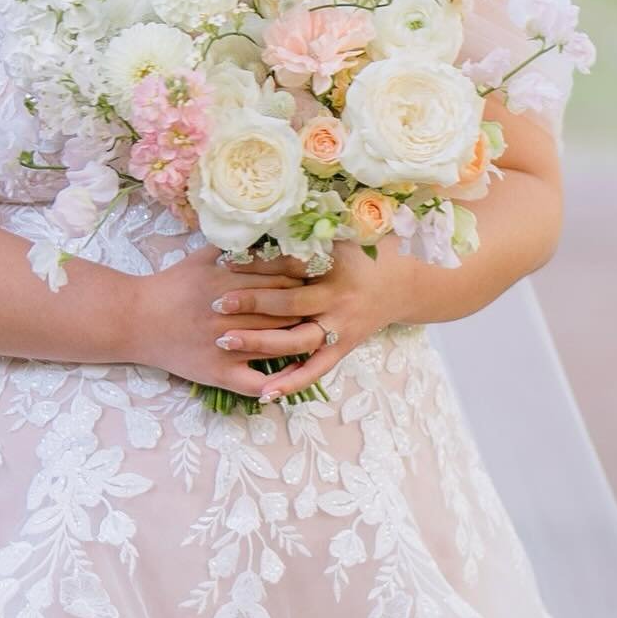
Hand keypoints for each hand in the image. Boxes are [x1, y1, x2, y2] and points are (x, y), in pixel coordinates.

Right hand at [131, 245, 310, 397]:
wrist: (135, 319)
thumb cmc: (171, 284)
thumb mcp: (202, 256)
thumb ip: (234, 245)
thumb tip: (265, 227)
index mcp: (228, 281)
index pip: (278, 277)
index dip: (303, 275)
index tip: (322, 272)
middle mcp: (230, 312)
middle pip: (282, 308)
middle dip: (308, 304)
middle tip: (330, 301)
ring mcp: (225, 345)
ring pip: (274, 342)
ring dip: (300, 338)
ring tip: (323, 332)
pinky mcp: (217, 373)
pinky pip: (253, 382)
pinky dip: (276, 382)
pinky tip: (294, 374)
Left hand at [224, 238, 401, 404]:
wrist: (399, 285)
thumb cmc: (361, 256)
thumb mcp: (338, 238)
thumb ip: (305, 235)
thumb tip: (262, 224)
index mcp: (335, 266)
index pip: (290, 265)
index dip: (257, 263)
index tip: (224, 262)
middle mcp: (338, 299)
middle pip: (290, 303)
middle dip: (252, 303)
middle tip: (217, 303)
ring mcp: (340, 327)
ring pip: (297, 340)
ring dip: (260, 342)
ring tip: (226, 341)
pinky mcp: (343, 349)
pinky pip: (315, 370)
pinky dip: (292, 382)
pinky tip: (265, 392)